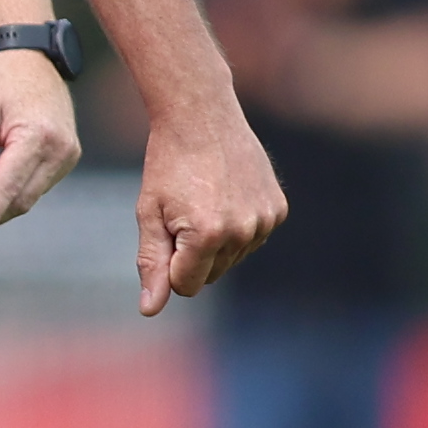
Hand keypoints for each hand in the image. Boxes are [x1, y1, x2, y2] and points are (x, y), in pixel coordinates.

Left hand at [0, 51, 85, 243]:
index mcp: (38, 136)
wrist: (33, 61)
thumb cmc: (3, 80)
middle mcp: (59, 150)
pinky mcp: (63, 158)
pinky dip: (8, 193)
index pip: (10, 185)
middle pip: (21, 197)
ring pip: (28, 195)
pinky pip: (34, 185)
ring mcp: (66, 156)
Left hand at [135, 104, 288, 315]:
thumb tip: (151, 310)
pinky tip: (225, 196)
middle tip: (182, 212)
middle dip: (192, 255)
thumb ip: (151, 264)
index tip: (164, 232)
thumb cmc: (167, 165)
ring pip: (232, 259)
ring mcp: (265, 220)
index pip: (186, 286)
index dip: (169, 265)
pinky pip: (252, 238)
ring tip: (203, 201)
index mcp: (207, 236)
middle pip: (211, 275)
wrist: (202, 117)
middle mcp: (242, 232)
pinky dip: (237, 226)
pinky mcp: (278, 209)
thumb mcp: (149, 214)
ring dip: (216, 242)